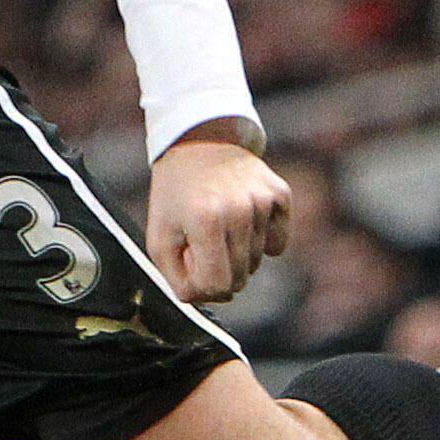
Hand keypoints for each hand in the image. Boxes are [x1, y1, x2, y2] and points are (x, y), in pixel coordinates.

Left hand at [146, 125, 290, 304]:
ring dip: (237, 254)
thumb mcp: (159, 234)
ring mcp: (263, 201)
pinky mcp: (280, 194)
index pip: (217, 285)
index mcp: (204, 221)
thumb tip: (209, 298)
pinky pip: (278, 243)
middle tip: (202, 244)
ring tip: (219, 226)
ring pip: (258, 262)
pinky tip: (243, 220)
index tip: (191, 264)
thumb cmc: (175, 193)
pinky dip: (262, 240)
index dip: (202, 284)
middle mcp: (238, 211)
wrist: (199, 141)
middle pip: (240, 278)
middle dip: (219, 271)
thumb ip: (177, 277)